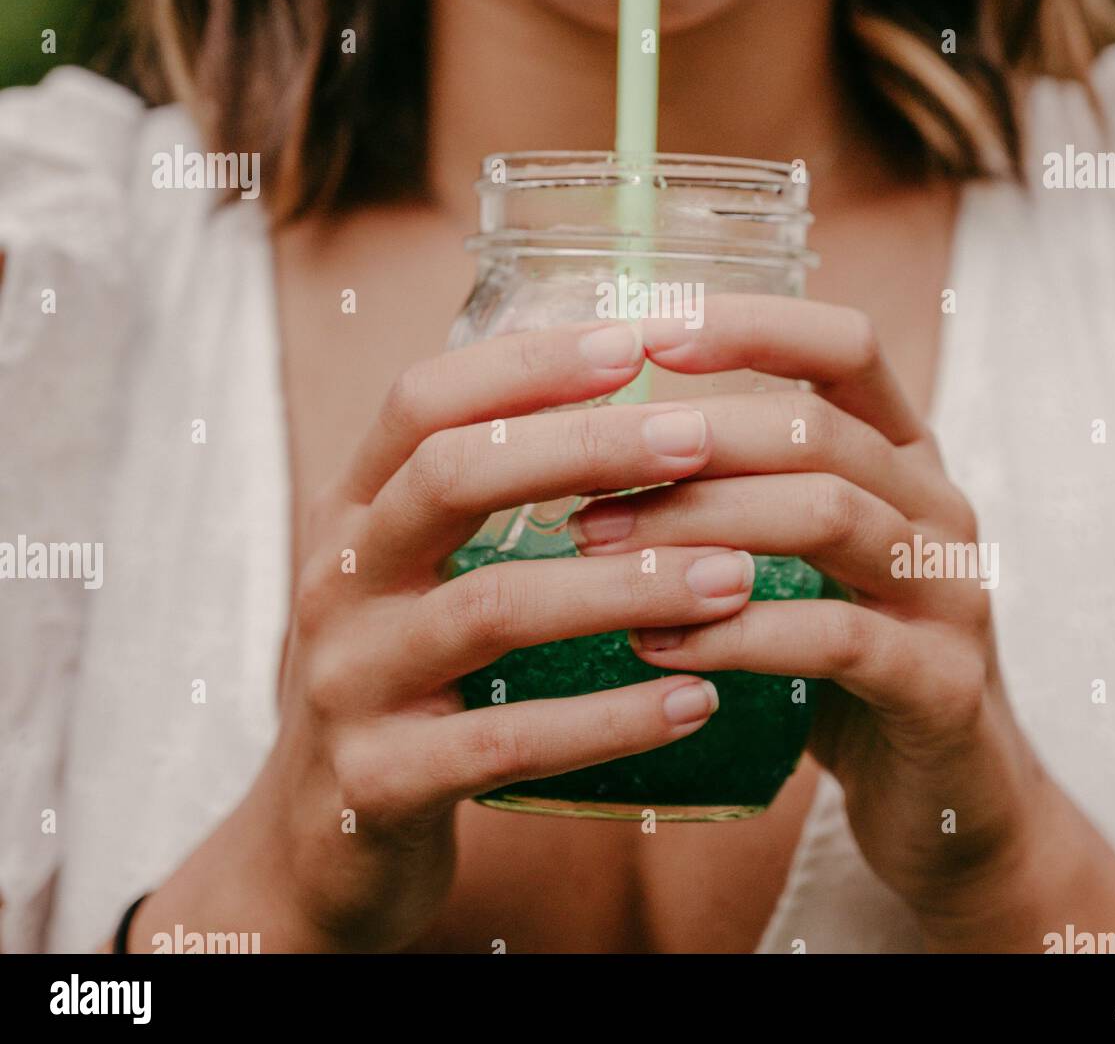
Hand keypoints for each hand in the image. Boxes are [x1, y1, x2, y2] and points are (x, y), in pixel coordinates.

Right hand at [141, 320, 749, 951]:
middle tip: (700, 438)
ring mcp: (349, 679)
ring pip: (492, 605)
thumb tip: (618, 398)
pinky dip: (610, 719)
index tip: (633, 340)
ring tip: (734, 577)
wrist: (314, 841)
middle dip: (586, 447)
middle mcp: (338, 577)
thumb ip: (480, 491)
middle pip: (454, 475)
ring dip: (627, 585)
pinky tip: (696, 700)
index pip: (424, 398)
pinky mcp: (379, 779)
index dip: (526, 363)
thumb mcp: (413, 569)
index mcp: (352, 508)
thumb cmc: (403, 677)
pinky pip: (508, 739)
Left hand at [567, 294, 1053, 934]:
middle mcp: (937, 504)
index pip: (845, 345)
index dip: (752, 324)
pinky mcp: (944, 684)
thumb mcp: (803, 558)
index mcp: (904, 455)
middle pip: (817, 429)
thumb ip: (736, 492)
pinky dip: (734, 633)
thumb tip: (587, 440)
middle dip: (691, 440)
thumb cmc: (845, 662)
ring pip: (825, 516)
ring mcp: (952, 592)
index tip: (647, 330)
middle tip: (583, 472)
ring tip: (596, 546)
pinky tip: (652, 642)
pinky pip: (835, 637)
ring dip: (696, 525)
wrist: (951, 797)